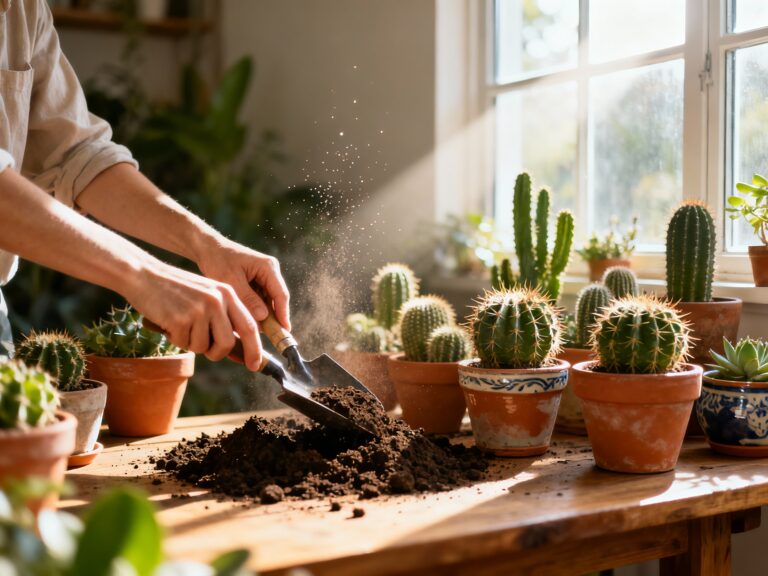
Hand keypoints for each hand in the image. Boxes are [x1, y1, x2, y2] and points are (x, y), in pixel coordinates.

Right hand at [124, 262, 262, 369]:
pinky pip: (184, 344)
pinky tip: (169, 322)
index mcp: (227, 293)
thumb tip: (238, 350)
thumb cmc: (175, 291)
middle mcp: (217, 300)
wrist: (144, 276)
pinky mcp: (180, 319)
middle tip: (208, 352)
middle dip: (218, 353)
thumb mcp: (206, 295)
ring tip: (181, 325)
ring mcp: (199, 309)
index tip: (255, 365)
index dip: (254, 349)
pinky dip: (176, 339)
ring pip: (204, 347)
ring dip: (192, 343)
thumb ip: (223, 317)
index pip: (249, 326)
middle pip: (227, 343)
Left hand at [196, 237, 290, 330]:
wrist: (207, 249)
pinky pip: (259, 300)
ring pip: (268, 302)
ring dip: (262, 316)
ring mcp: (264, 277)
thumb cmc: (218, 260)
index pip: (281, 294)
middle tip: (268, 337)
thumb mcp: (231, 280)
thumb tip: (264, 317)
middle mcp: (270, 271)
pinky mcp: (257, 282)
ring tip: (252, 331)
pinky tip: (245, 321)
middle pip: (276, 300)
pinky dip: (254, 310)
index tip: (284, 331)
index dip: (283, 314)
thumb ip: (248, 299)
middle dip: (272, 318)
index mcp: (268, 267)